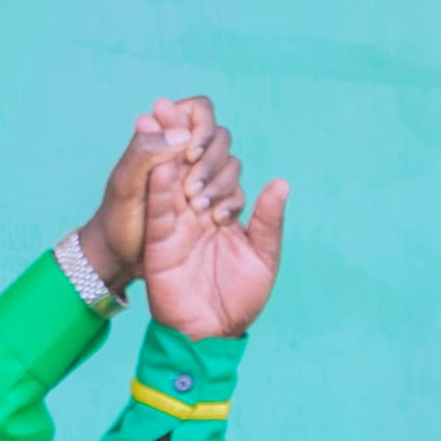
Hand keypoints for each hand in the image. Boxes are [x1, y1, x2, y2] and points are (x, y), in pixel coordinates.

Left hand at [76, 96, 243, 291]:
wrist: (122, 259)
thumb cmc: (117, 219)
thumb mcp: (124, 184)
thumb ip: (146, 152)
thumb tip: (183, 135)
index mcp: (163, 138)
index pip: (199, 110)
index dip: (202, 127)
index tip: (188, 155)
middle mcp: (184, 154)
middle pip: (221, 137)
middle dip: (211, 161)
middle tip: (190, 192)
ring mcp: (200, 178)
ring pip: (231, 165)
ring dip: (221, 184)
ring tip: (198, 208)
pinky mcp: (211, 203)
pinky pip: (236, 194)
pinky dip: (231, 203)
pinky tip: (216, 220)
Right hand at [142, 130, 287, 341]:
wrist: (214, 334)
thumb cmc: (240, 300)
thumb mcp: (263, 257)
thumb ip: (269, 221)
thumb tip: (281, 183)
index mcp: (221, 214)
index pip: (216, 171)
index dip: (212, 148)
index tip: (208, 130)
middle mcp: (196, 215)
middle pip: (187, 167)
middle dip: (180, 137)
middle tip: (173, 105)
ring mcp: (177, 227)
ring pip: (169, 182)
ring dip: (165, 151)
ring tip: (158, 115)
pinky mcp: (160, 242)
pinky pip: (158, 210)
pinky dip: (158, 186)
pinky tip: (160, 163)